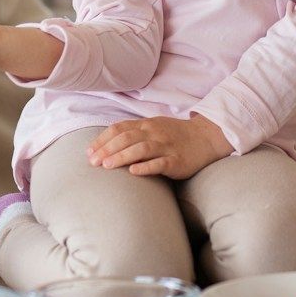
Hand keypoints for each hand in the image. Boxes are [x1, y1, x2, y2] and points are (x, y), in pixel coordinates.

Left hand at [88, 115, 232, 179]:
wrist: (206, 137)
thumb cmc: (175, 135)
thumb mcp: (154, 127)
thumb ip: (133, 132)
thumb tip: (107, 144)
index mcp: (146, 124)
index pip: (119, 129)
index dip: (102, 140)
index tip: (89, 152)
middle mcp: (154, 133)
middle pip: (126, 138)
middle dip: (107, 149)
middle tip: (93, 162)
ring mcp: (166, 147)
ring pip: (141, 149)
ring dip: (122, 156)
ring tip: (107, 166)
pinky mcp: (177, 161)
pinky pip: (160, 163)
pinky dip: (146, 167)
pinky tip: (133, 172)